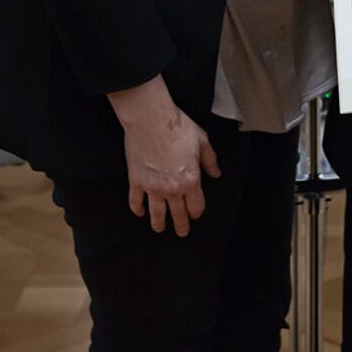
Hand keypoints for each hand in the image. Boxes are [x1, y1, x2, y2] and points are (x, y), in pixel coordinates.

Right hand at [106, 76, 220, 235]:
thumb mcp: (202, 141)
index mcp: (190, 180)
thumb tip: (216, 174)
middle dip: (181, 225)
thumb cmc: (178, 127)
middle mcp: (172, 188)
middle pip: (178, 214)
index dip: (197, 212)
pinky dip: (137, 209)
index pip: (196, 206)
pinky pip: (135, 201)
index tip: (196, 214)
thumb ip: (210, 161)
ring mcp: (152, 187)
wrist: (150, 119)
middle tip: (182, 233)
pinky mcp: (136, 181)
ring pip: (156, 213)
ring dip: (159, 224)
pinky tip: (139, 213)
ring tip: (160, 229)